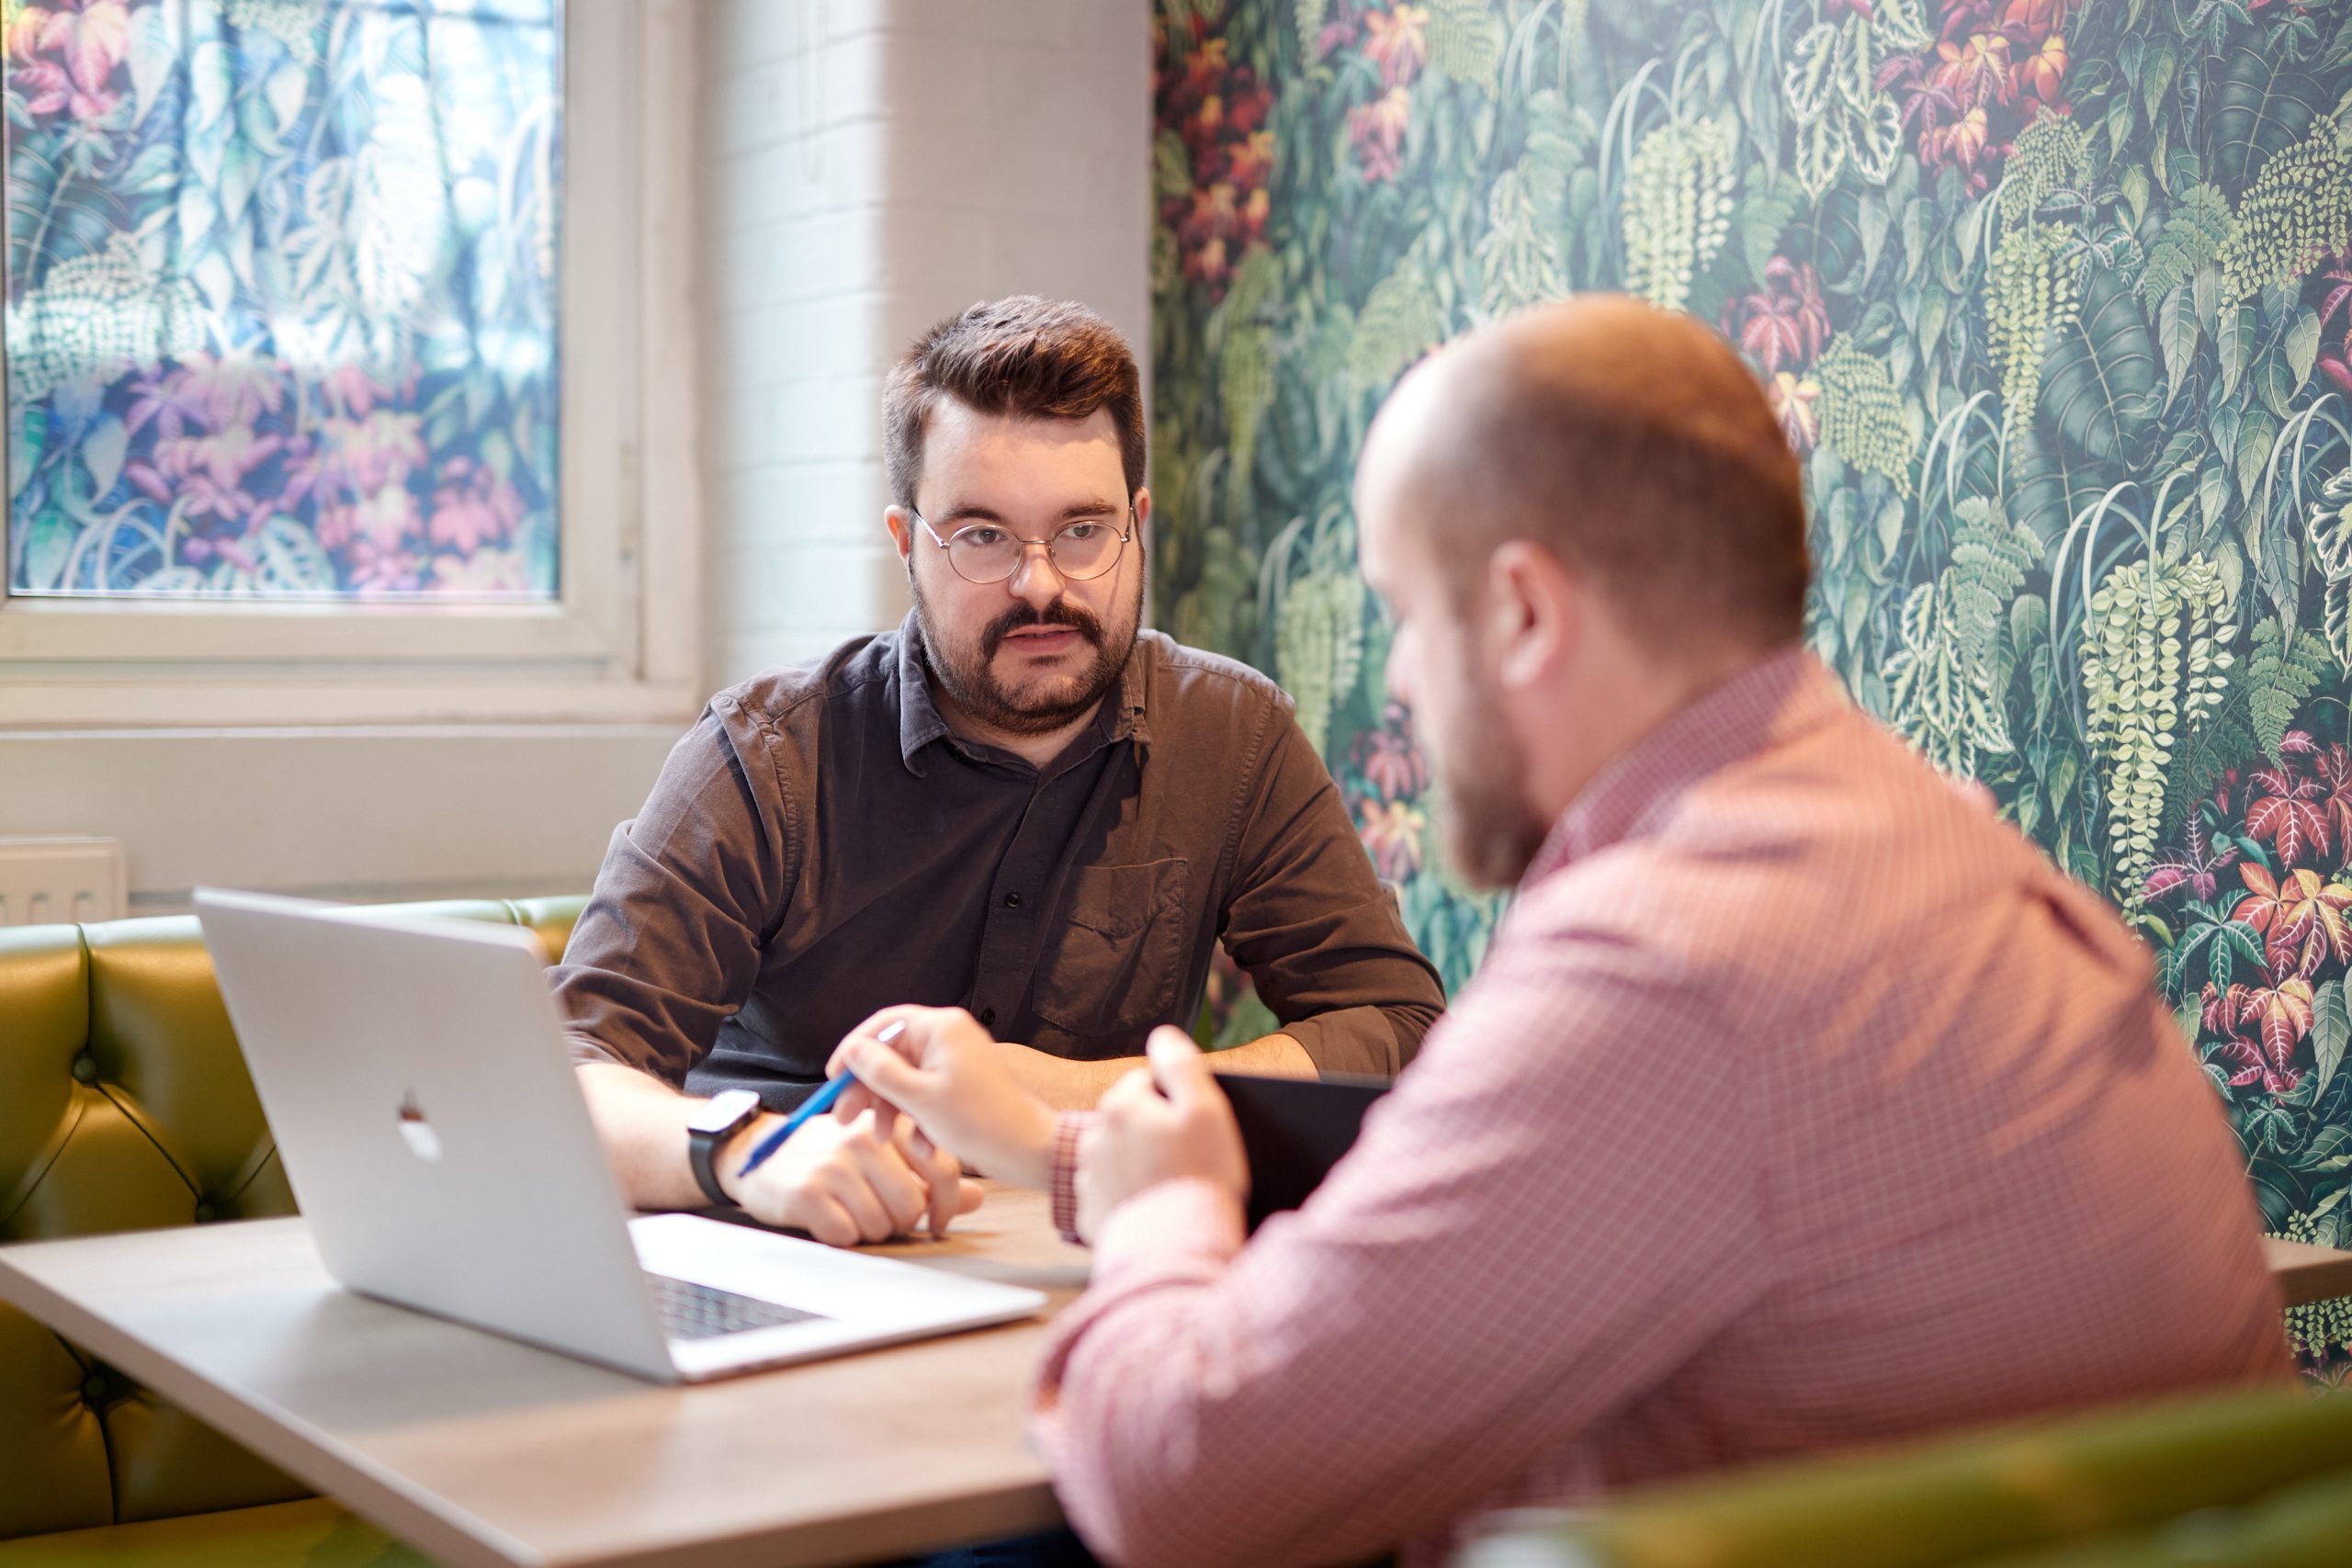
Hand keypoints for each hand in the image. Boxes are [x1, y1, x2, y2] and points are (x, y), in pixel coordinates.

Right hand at [720, 1106, 981, 1245]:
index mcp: (887, 1126)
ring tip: (851, 1210)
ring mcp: (834, 1165)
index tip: (938, 1223)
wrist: (758, 1155)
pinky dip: (842, 1236)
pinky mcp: (807, 1191)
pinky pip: (848, 1235)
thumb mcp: (880, 1155)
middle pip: (912, 1206)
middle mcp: (863, 1140)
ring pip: (882, 1225)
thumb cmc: (827, 1156)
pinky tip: (829, 1218)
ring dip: (870, 1229)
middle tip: (878, 1212)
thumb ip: (928, 1176)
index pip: (941, 1169)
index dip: (946, 1205)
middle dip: (901, 1221)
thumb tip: (976, 1197)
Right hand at [828, 1006, 1061, 1189]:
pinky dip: (920, 1120)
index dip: (854, 1050)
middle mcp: (950, 1037)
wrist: (1032, 1151)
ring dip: (893, 1109)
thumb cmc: (981, 1122)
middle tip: (846, 1118)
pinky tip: (924, 1148)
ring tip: (885, 1138)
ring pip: (908, 1079)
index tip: (834, 1078)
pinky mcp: (964, 1087)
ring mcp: (958, 1062)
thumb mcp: (919, 1099)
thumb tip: (853, 1051)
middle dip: (869, 1088)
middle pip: (893, 1054)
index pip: (883, 1025)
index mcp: (941, 1028)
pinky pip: (928, 1096)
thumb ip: (880, 1072)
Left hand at [1074, 1027, 1247, 1242]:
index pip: (1148, 1081)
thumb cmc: (1199, 1175)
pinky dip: (1131, 1198)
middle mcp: (1095, 1137)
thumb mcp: (1205, 1109)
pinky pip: (1114, 1195)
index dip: (1177, 1098)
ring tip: (1175, 1185)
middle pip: (1132, 1119)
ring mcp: (1089, 1178)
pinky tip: (1158, 1210)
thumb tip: (1163, 1036)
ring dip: (1140, 1163)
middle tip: (1190, 1155)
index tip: (1195, 1123)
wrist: (1178, 1250)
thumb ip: (1182, 1064)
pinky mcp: (1092, 1215)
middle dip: (1155, 1129)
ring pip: (1120, 1156)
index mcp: (1121, 1105)